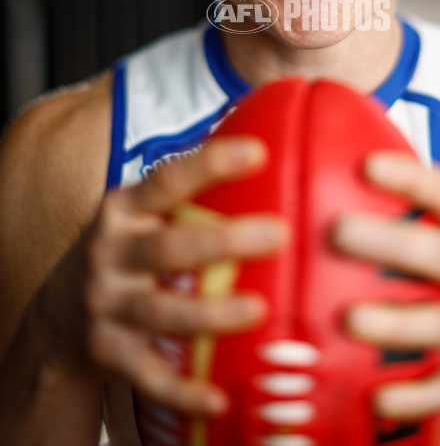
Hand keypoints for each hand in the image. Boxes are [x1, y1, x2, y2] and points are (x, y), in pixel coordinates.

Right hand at [34, 136, 287, 415]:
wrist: (56, 313)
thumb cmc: (124, 249)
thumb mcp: (140, 212)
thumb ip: (188, 190)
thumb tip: (265, 149)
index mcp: (124, 210)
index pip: (168, 180)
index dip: (211, 164)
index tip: (258, 152)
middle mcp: (112, 253)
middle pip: (170, 247)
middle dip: (224, 240)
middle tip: (277, 233)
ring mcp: (108, 305)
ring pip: (162, 312)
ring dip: (211, 313)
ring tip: (259, 310)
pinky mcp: (108, 352)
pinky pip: (149, 375)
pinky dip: (182, 389)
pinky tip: (218, 396)